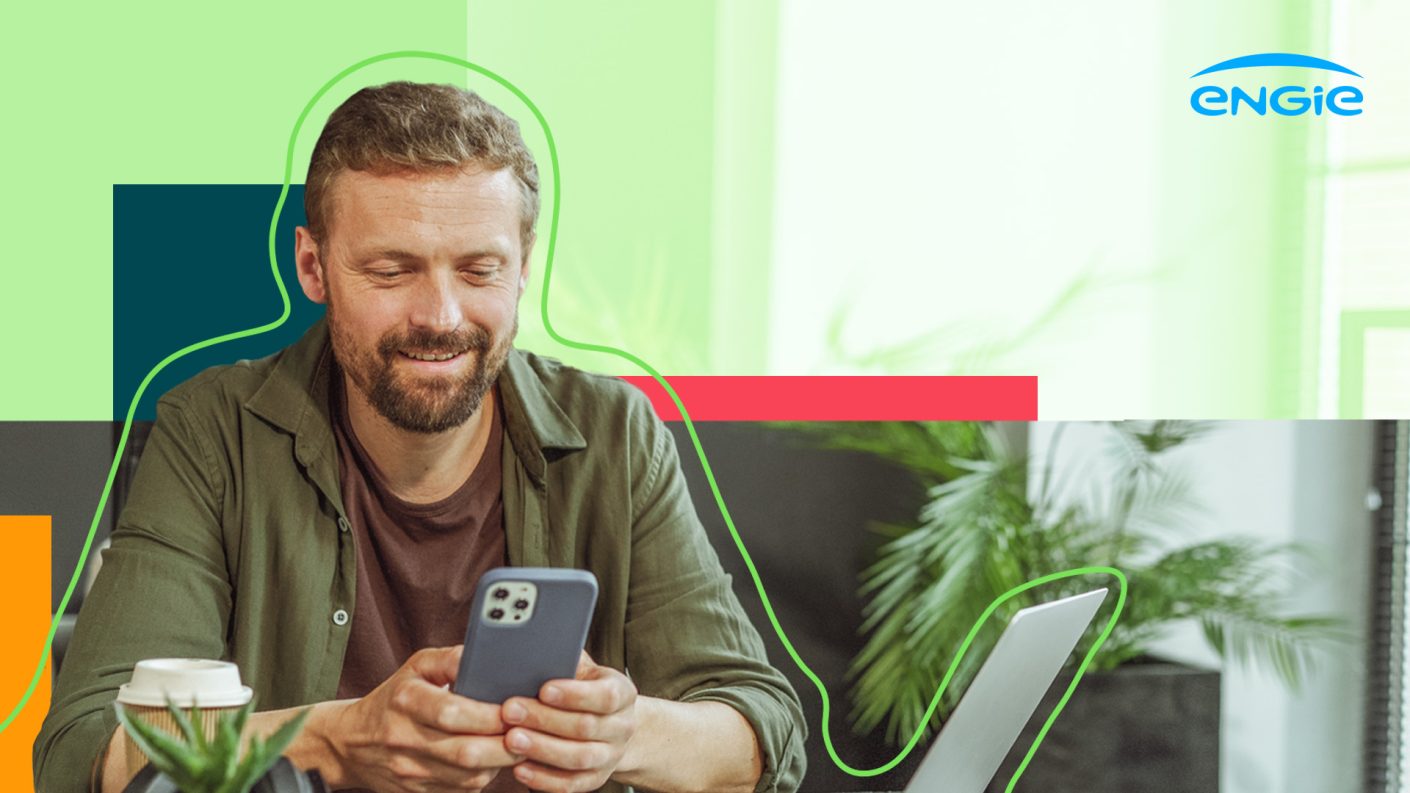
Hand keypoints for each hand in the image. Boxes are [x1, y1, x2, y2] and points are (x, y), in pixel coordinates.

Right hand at [325, 645, 520, 792]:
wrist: (351, 744)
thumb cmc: (395, 699)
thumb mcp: (416, 667)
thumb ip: (451, 659)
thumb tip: (483, 656)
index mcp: (406, 702)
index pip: (452, 712)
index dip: (489, 715)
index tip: (514, 708)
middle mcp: (405, 740)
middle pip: (466, 752)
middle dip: (506, 743)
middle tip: (528, 730)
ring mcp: (411, 772)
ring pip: (469, 777)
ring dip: (501, 763)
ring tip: (517, 743)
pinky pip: (463, 791)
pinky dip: (485, 777)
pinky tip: (495, 760)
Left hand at [500, 652, 638, 792]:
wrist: (611, 725)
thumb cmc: (585, 689)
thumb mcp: (583, 670)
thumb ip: (566, 660)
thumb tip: (534, 646)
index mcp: (623, 694)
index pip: (606, 696)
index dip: (575, 694)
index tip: (544, 689)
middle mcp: (622, 727)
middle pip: (585, 727)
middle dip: (545, 719)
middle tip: (510, 711)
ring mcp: (610, 756)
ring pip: (578, 758)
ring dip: (542, 749)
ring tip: (510, 739)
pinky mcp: (594, 779)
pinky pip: (571, 784)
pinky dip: (544, 779)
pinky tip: (519, 768)